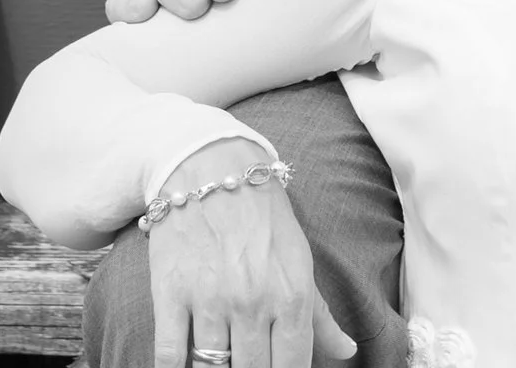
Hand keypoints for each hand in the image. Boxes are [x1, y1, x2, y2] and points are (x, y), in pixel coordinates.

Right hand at [147, 139, 355, 366]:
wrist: (210, 167)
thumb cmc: (262, 217)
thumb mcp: (300, 260)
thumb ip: (320, 314)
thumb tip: (346, 351)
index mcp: (291, 296)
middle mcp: (252, 302)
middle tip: (247, 363)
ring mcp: (209, 300)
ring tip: (221, 360)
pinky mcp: (170, 293)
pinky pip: (169, 356)